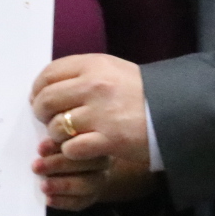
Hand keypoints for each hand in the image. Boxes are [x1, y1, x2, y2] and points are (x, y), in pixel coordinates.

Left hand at [30, 54, 152, 169]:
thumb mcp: (112, 70)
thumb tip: (47, 85)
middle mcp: (94, 86)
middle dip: (42, 113)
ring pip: (56, 126)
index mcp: (93, 65)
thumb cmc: (140, 92)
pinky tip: (81, 147)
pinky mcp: (108, 139)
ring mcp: (101, 113)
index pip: (48, 74)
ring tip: (69, 134)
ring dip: (57, 134)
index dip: (37, 89)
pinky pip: (71, 148)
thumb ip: (81, 73)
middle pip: (46, 100)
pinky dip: (71, 151)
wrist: (176, 112)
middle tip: (49, 119)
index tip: (38, 98)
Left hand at [32, 136, 110, 209]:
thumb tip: (34, 117)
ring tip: (43, 186)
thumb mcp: (58, 132)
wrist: (77, 164)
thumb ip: (52, 129)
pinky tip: (48, 199)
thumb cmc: (62, 142)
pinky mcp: (92, 196)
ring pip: (86, 184)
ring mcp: (99, 178)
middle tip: (35, 166)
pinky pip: (81, 201)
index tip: (40, 148)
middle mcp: (101, 158)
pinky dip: (63, 202)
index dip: (59, 145)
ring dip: (62, 185)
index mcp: (94, 136)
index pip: (81, 139)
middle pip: (85, 162)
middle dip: (57, 165)